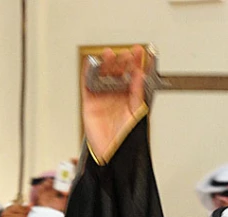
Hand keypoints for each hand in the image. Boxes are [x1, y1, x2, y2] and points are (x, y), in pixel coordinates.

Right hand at [82, 45, 146, 160]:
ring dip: (105, 64)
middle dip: (121, 61)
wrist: (113, 154)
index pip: (133, 75)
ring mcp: (103, 97)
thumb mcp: (137, 113)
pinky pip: (87, 84)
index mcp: (130, 96)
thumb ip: (137, 93)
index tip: (139, 51)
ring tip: (109, 54)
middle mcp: (116, 94)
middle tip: (125, 53)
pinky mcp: (90, 102)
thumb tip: (140, 75)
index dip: (136, 62)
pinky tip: (91, 63)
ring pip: (103, 75)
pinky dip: (88, 73)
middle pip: (118, 72)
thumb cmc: (127, 139)